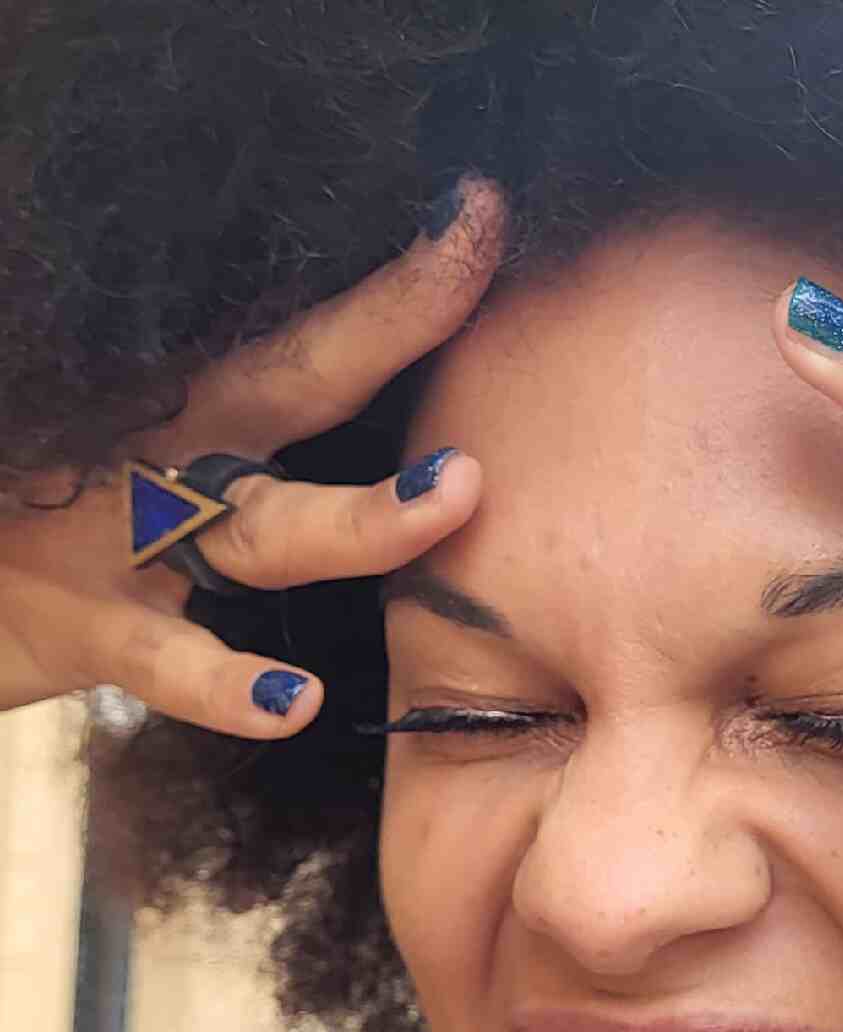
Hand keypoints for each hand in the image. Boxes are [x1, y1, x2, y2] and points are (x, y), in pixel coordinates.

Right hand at [0, 179, 503, 736]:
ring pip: (267, 528)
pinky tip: (294, 705)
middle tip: (473, 249)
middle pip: (298, 375)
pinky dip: (225, 686)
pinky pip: (168, 664)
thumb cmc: (54, 513)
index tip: (483, 209)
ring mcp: (130, 537)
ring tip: (450, 493)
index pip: (317, 335)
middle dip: (389, 317)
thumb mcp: (144, 447)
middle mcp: (173, 453)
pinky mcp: (84, 627)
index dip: (404, 282)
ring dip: (364, 518)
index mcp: (197, 407)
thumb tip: (364, 369)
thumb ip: (242, 417)